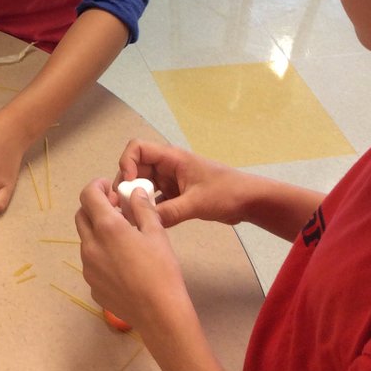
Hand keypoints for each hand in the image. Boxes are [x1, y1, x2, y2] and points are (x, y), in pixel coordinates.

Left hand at [74, 178, 190, 332]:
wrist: (160, 314)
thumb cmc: (161, 270)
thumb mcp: (156, 233)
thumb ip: (142, 208)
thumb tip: (134, 192)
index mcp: (106, 227)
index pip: (87, 195)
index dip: (97, 186)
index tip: (110, 190)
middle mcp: (90, 245)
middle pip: (81, 216)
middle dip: (95, 207)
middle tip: (115, 211)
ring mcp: (88, 268)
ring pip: (85, 240)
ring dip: (97, 232)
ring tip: (122, 239)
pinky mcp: (92, 286)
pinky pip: (91, 263)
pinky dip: (101, 255)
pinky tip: (122, 265)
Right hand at [115, 139, 252, 228]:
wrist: (249, 201)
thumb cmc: (226, 193)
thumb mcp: (197, 203)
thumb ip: (171, 212)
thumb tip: (144, 221)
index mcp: (171, 158)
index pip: (138, 148)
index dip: (127, 162)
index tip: (128, 184)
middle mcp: (167, 166)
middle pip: (137, 168)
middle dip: (127, 184)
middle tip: (122, 205)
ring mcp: (171, 180)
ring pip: (144, 185)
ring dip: (136, 197)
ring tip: (130, 216)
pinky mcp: (176, 194)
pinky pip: (155, 199)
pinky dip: (148, 208)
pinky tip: (145, 222)